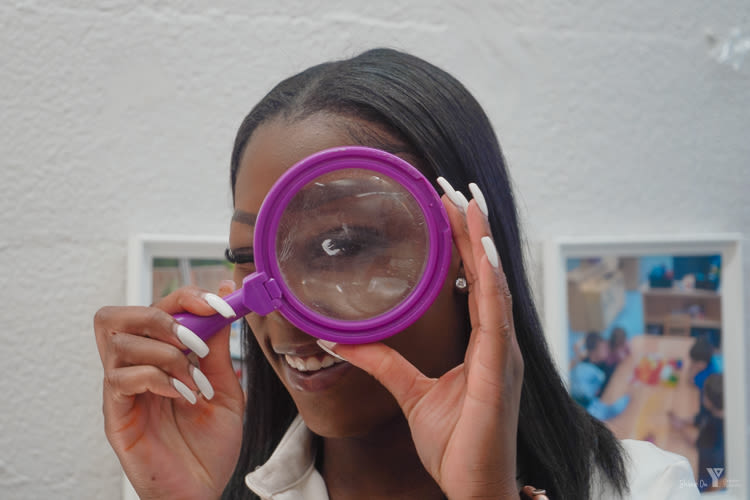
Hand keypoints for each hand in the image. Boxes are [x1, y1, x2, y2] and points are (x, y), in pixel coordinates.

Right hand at [94, 282, 244, 499]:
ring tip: (194, 382)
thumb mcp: (224, 386)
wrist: (202, 491)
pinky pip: (121, 378)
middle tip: (195, 339)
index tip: (221, 304)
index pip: (156, 306)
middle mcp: (133, 369)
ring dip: (167, 354)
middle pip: (115, 316)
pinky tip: (183, 396)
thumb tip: (222, 292)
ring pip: (118, 342)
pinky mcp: (115, 416)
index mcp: (157, 357)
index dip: (186, 297)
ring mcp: (121, 392)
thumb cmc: (210, 445)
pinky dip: (157, 378)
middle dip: (161, 316)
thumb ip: (218, 346)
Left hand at [322, 183, 524, 499]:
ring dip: (482, 241)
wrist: (474, 486)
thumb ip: (380, 360)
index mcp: (483, 343)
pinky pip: (495, 316)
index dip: (463, 244)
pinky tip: (482, 252)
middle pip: (486, 273)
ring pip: (494, 284)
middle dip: (472, 229)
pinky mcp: (500, 370)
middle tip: (455, 189)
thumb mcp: (409, 391)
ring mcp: (504, 353)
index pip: (473, 281)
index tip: (448, 208)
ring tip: (468, 203)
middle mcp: (498, 341)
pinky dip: (490, 280)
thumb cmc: (455, 443)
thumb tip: (336, 338)